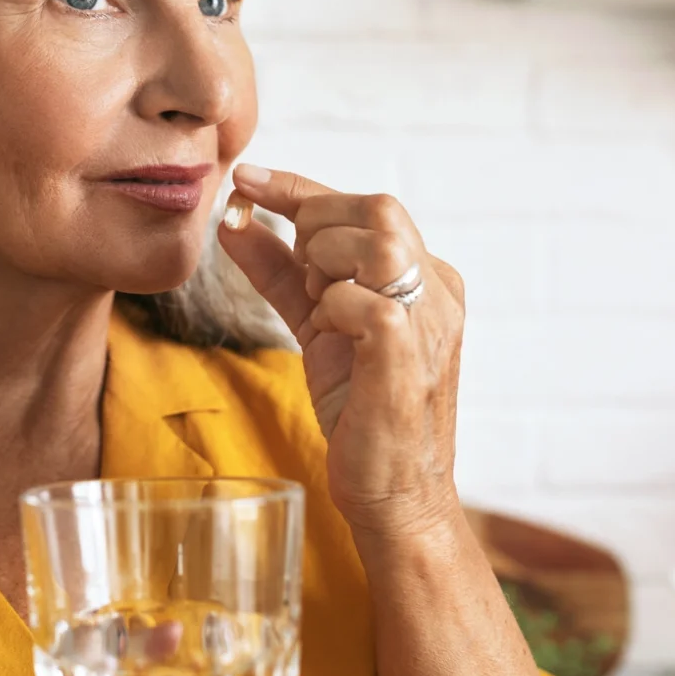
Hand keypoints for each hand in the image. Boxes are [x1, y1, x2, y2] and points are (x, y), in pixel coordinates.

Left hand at [215, 164, 465, 539]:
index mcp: (426, 277)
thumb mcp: (317, 326)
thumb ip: (281, 271)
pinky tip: (330, 336)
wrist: (394, 495)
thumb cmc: (362, 412)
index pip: (366, 205)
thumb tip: (235, 221)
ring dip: (328, 265)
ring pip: (378, 241)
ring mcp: (430, 321)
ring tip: (321, 309)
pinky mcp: (409, 356)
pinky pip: (364, 300)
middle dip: (316, 228)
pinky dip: (331, 309)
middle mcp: (439, 290)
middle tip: (303, 282)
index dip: (300, 187)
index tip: (246, 179)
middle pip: (377, 208)